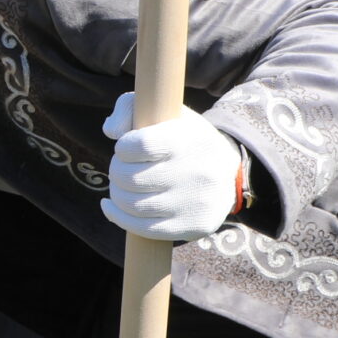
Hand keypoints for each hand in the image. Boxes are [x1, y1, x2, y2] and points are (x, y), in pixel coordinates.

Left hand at [99, 92, 245, 243]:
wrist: (226, 174)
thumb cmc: (183, 140)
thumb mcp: (164, 113)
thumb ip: (130, 108)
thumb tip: (111, 130)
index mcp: (189, 140)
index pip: (139, 145)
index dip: (123, 148)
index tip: (126, 147)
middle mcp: (197, 172)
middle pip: (130, 178)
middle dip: (117, 171)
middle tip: (121, 168)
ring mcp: (195, 202)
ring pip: (133, 205)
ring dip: (116, 194)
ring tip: (121, 185)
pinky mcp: (193, 226)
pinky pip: (142, 229)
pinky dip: (118, 217)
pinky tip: (111, 207)